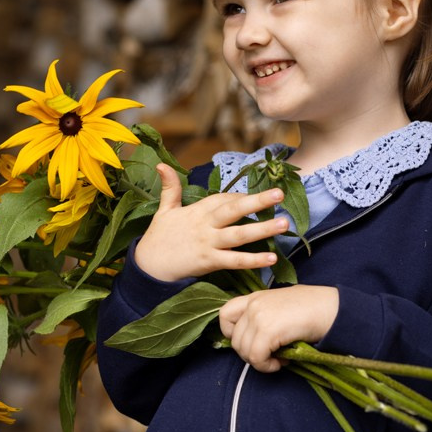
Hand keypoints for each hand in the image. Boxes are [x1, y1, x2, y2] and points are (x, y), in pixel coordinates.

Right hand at [133, 163, 286, 281]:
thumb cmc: (158, 237)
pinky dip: (253, 260)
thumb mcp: (164, 209)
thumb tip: (161, 164)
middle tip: (280, 194)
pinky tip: (271, 258)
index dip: (242, 196)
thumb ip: (169, 187)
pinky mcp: (208, 262)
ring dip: (262, 229)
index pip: (223, 198)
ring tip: (284, 224)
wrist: (147, 267)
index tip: (261, 195)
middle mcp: (205, 225)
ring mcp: (208, 243)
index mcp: (197, 210)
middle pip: (233, 210)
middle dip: (257, 201)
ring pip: (238, 235)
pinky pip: (234, 261)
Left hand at [219, 285, 338, 372]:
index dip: (232, 333)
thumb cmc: (314, 309)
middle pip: (234, 339)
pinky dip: (267, 366)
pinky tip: (283, 361)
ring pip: (244, 351)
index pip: (225, 315)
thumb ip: (264, 317)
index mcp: (255, 297)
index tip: (251, 342)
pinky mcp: (268, 330)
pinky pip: (256, 357)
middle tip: (271, 355)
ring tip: (280, 357)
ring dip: (261, 361)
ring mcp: (259, 316)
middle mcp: (253, 304)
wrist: (334, 308)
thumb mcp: (282, 307)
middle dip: (250, 353)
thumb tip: (254, 342)